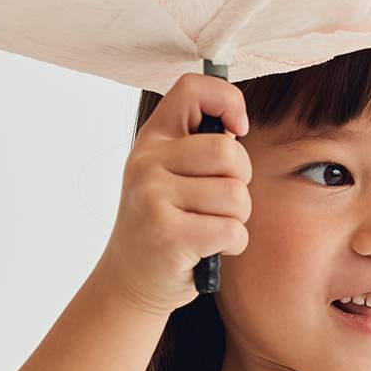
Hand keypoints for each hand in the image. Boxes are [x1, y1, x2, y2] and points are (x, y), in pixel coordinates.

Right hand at [100, 70, 252, 315]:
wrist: (130, 281)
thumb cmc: (164, 225)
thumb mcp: (170, 174)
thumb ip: (198, 146)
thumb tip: (237, 126)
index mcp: (152, 140)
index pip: (193, 89)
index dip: (228, 101)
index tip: (237, 131)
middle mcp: (147, 163)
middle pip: (230, 154)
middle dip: (240, 183)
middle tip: (220, 204)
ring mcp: (153, 198)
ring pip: (236, 197)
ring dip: (236, 219)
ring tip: (209, 229)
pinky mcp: (168, 236)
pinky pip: (232, 230)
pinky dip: (232, 245)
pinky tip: (209, 250)